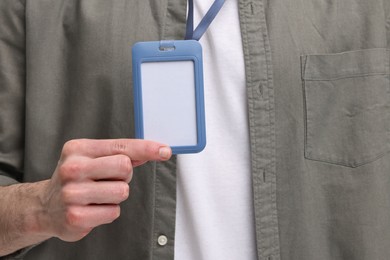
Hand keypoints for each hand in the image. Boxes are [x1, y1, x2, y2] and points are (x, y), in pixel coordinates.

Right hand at [39, 139, 170, 241]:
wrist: (45, 207)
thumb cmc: (75, 179)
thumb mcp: (91, 158)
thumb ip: (120, 153)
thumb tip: (152, 151)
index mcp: (78, 149)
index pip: (122, 146)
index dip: (146, 148)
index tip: (164, 150)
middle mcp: (73, 168)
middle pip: (125, 167)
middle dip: (124, 175)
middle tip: (107, 179)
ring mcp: (73, 194)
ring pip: (122, 191)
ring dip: (116, 195)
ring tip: (98, 195)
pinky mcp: (76, 216)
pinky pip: (114, 212)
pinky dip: (108, 211)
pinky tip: (93, 208)